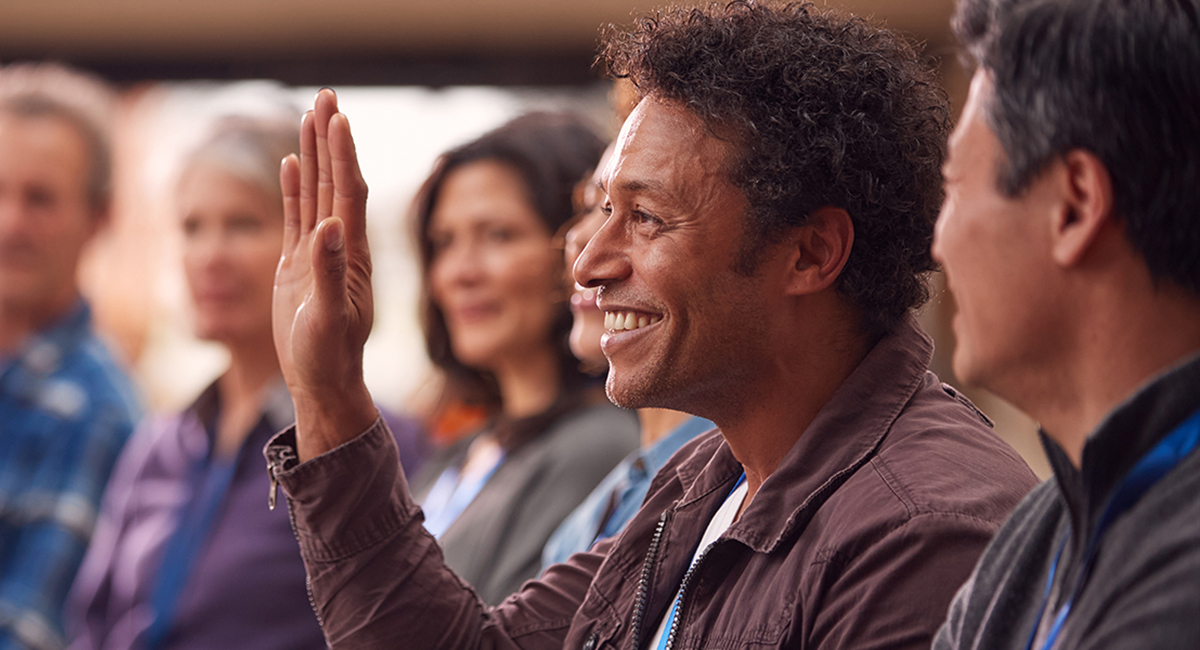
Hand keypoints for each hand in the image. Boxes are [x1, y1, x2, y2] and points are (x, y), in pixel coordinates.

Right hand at [274, 89, 377, 460]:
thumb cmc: (330, 356)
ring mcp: (318, 252)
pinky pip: (295, 215)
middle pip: (334, 181)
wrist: (321, 381)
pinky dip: (293, 187)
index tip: (339, 117)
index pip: (348, 192)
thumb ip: (329, 273)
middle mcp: (339, 245)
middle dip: (330, 139)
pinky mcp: (297, 265)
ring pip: (314, 192)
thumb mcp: (330, 317)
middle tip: (326, 94)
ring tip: (310, 114)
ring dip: (312, 154)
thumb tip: (329, 227)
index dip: (344, 155)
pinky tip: (288, 162)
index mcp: (351, 253)